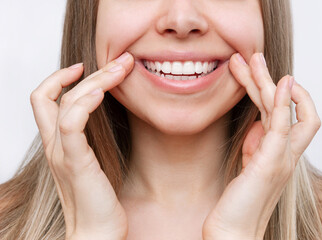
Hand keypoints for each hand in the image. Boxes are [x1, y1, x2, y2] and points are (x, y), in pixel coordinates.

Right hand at [30, 52, 133, 239]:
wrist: (97, 232)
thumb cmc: (99, 197)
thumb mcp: (94, 160)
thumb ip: (92, 139)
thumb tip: (107, 116)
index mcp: (59, 143)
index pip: (45, 99)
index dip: (59, 78)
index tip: (85, 67)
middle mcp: (55, 145)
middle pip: (57, 94)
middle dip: (91, 72)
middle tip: (120, 60)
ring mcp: (62, 153)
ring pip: (67, 102)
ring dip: (96, 80)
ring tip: (121, 69)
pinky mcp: (76, 162)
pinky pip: (72, 125)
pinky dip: (85, 104)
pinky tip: (102, 92)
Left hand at [202, 53, 320, 239]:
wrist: (233, 232)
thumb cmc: (239, 201)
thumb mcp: (249, 166)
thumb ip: (256, 144)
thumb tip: (257, 123)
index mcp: (278, 152)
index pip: (285, 114)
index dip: (274, 93)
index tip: (255, 77)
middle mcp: (285, 152)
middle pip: (286, 106)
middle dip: (268, 79)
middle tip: (252, 57)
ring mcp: (281, 157)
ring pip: (283, 109)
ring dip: (269, 81)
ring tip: (254, 59)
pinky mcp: (270, 162)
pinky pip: (283, 126)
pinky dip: (283, 102)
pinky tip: (279, 82)